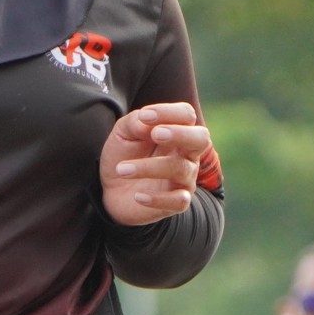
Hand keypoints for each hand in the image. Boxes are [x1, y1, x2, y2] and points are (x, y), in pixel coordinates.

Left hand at [100, 102, 210, 225]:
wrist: (112, 188)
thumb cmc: (123, 154)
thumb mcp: (123, 133)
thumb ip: (134, 122)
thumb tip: (145, 120)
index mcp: (176, 131)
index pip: (186, 115)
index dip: (168, 112)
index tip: (144, 116)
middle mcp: (187, 154)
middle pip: (201, 138)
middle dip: (180, 134)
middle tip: (156, 134)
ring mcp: (184, 178)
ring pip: (180, 169)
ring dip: (149, 167)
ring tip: (122, 169)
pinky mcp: (176, 202)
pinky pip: (179, 201)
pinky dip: (158, 198)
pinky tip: (138, 196)